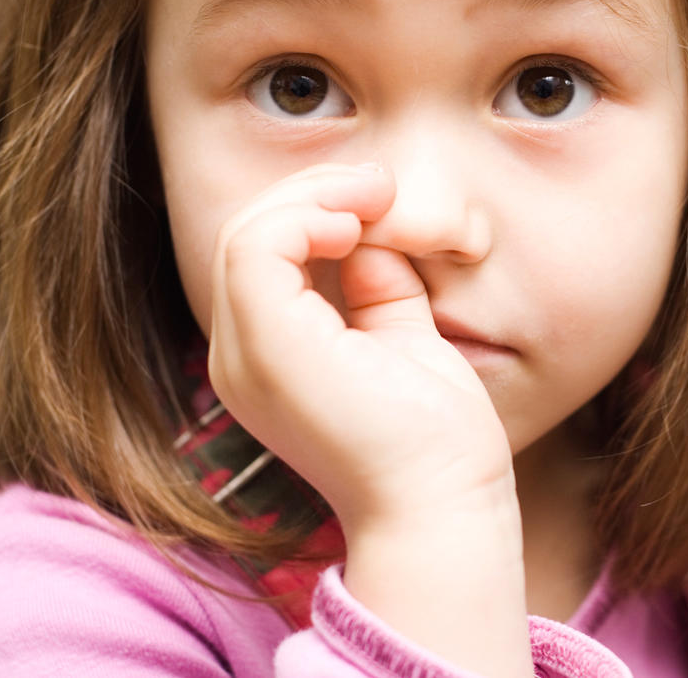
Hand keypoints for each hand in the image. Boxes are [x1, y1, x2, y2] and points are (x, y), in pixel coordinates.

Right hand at [207, 163, 514, 529]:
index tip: (382, 200)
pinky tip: (359, 224)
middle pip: (247, 234)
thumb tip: (371, 231)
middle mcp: (242, 358)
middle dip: (315, 192)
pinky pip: (257, 247)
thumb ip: (378, 284)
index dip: (317, 209)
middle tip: (379, 186)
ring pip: (245, 232)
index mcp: (269, 357)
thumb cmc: (434, 433)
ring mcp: (247, 356)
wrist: (445, 501)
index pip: (263, 255)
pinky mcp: (269, 349)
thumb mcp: (402, 336)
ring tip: (374, 198)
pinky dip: (307, 216)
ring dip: (314, 197)